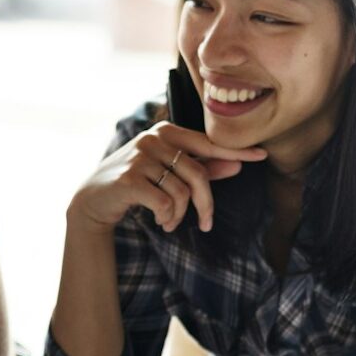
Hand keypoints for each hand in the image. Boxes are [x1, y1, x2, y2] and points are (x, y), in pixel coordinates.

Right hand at [68, 121, 264, 235]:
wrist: (94, 198)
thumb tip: (237, 166)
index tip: (261, 156)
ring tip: (169, 222)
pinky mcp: (130, 178)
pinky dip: (167, 217)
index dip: (235, 152)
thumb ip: (201, 168)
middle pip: (199, 174)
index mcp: (167, 131)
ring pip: (182, 192)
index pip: (208, 144)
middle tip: (205, 224)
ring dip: (180, 215)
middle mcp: (154, 138)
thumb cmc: (137, 182)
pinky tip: (160, 221)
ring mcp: (140, 156)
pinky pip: (165, 202)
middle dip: (205, 204)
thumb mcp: (169, 173)